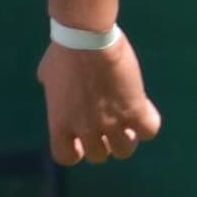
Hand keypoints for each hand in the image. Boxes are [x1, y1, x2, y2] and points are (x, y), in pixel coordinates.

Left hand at [40, 35, 161, 165]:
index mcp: (60, 123)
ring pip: (124, 150)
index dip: (76, 151)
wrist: (86, 39)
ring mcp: (111, 122)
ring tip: (128, 122)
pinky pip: (149, 131)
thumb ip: (51, 88)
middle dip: (104, 143)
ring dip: (127, 138)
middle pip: (99, 156)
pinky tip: (144, 110)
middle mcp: (85, 129)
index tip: (82, 140)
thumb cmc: (64, 52)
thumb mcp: (47, 74)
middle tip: (110, 126)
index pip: (65, 156)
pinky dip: (149, 124)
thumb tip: (49, 83)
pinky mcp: (134, 110)